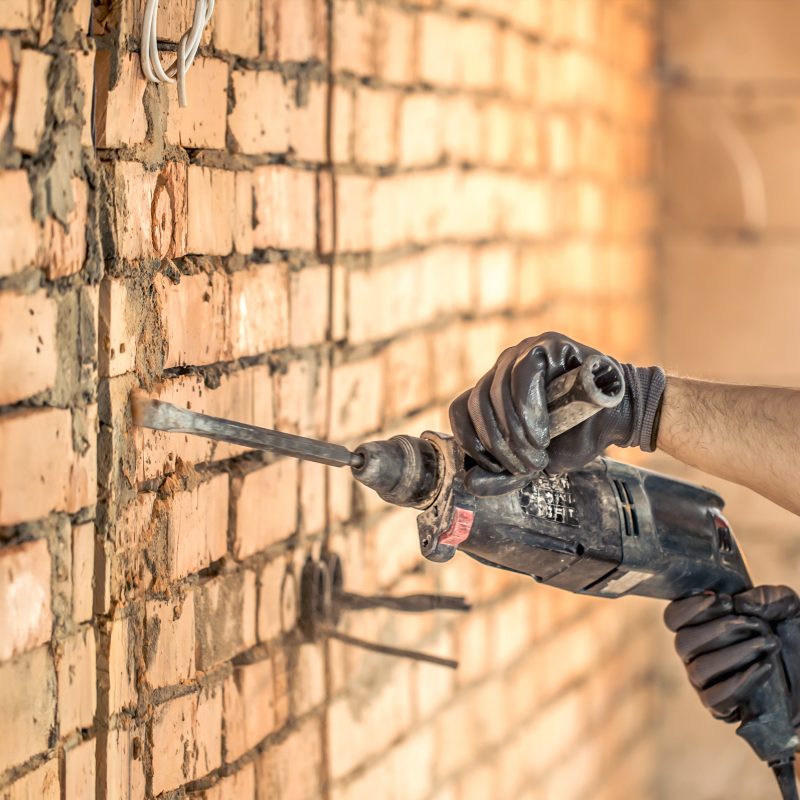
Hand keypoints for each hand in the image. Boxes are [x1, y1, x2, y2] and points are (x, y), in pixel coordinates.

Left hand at [448, 331, 665, 494]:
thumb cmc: (576, 437)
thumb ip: (503, 473)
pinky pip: (522, 374)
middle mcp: (502, 368)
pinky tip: (542, 432)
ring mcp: (522, 352)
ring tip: (538, 453)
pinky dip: (528, 410)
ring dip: (515, 432)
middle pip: (477, 404)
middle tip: (525, 466)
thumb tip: (470, 483)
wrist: (618, 421)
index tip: (493, 466)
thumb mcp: (534, 463)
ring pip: (496, 392)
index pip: (460, 410)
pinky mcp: (546, 344)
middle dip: (498, 443)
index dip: (469, 441)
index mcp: (492, 392)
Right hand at [664, 586, 799, 725]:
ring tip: (767, 645)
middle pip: (683, 643)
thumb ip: (765, 597)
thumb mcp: (787, 608)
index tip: (722, 600)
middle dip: (719, 630)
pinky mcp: (724, 708)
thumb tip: (740, 603)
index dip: (690, 608)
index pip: (674, 618)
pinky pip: (715, 699)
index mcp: (701, 625)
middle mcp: (697, 654)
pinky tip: (764, 669)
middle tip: (754, 625)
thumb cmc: (795, 638)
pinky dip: (740, 683)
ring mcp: (707, 683)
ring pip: (699, 670)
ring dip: (734, 655)